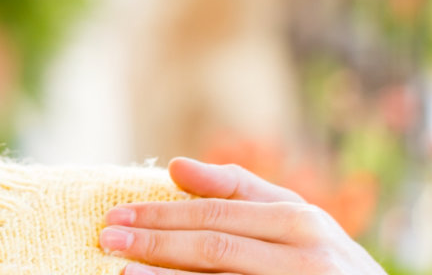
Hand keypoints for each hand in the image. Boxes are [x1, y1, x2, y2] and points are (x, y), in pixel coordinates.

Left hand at [98, 158, 386, 274]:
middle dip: (154, 243)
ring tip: (120, 270)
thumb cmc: (327, 261)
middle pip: (214, 247)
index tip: (116, 215)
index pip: (217, 215)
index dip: (162, 215)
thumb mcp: (294, 220)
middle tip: (105, 239)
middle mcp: (306, 254)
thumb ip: (238, 191)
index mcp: (301, 220)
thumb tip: (175, 166)